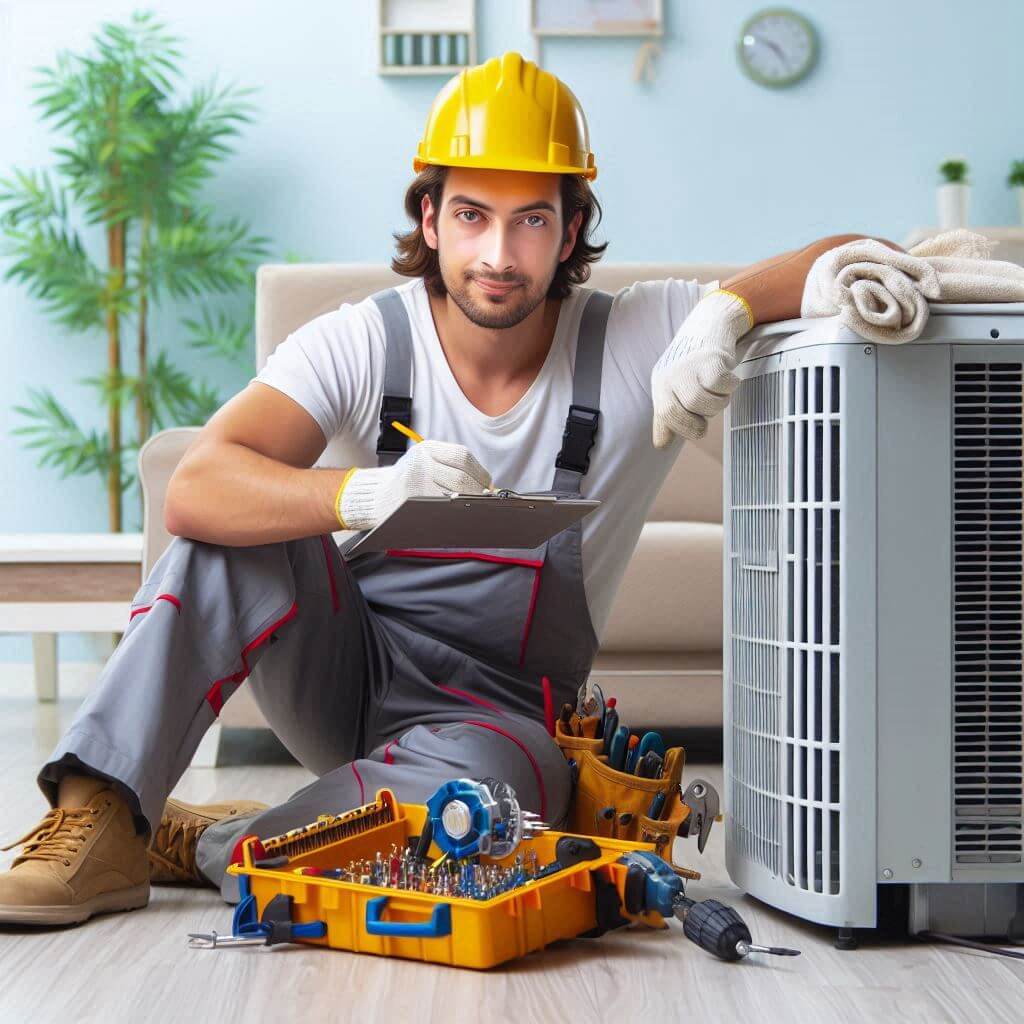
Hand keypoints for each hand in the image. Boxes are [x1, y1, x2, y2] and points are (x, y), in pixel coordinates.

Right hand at [337, 439, 492, 530]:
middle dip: (477, 491)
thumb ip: (452, 468)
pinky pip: (441, 505)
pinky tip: (458, 514)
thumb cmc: (407, 480)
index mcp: (427, 448)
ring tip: (474, 508)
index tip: (487, 484)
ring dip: (469, 502)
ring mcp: (416, 480)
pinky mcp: (411, 498)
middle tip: (484, 501)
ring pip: (454, 491)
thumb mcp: (426, 462)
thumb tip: (487, 484)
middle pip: (461, 476)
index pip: (463, 456)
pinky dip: (454, 511)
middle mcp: (422, 461)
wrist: (376, 494)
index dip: (479, 472)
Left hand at [651, 290, 750, 445]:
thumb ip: (668, 416)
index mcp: (660, 384)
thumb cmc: (693, 361)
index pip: (666, 416)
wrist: (711, 323)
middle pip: (687, 412)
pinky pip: (722, 386)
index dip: (685, 427)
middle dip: (704, 417)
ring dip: (719, 402)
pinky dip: (730, 386)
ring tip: (719, 390)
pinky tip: (729, 377)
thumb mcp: (674, 387)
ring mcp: (690, 365)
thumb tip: (661, 445)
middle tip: (711, 406)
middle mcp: (671, 374)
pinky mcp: (711, 358)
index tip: (698, 426)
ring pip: (705, 401)